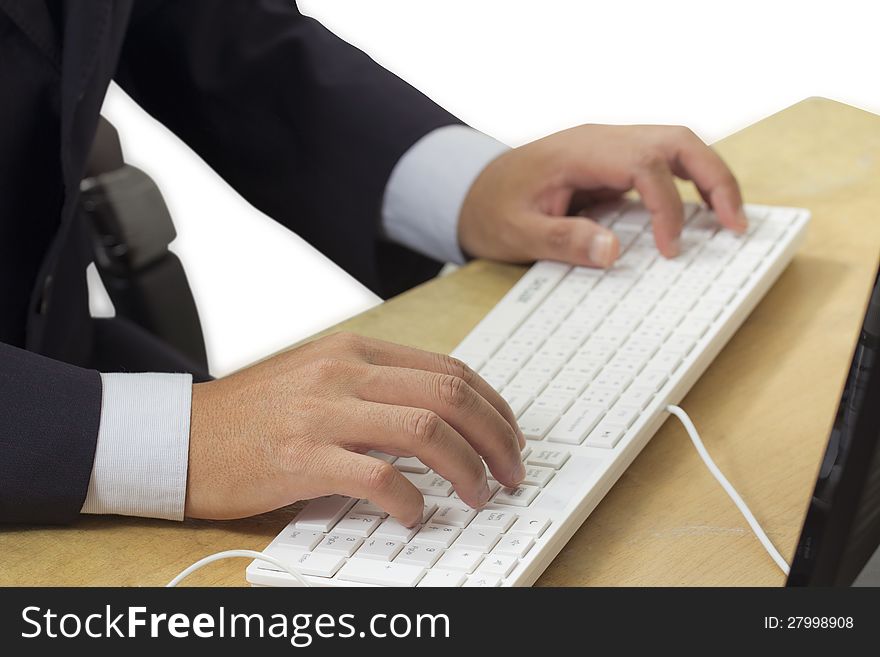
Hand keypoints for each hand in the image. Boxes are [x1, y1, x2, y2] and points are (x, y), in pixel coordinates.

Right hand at [185, 332, 524, 523]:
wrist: (182, 434)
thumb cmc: (255, 414)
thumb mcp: (321, 378)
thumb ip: (377, 387)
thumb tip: (444, 417)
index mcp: (356, 350)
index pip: (449, 369)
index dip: (494, 406)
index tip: (511, 437)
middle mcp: (345, 371)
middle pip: (451, 394)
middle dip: (497, 437)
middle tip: (512, 471)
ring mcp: (323, 411)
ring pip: (427, 428)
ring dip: (469, 468)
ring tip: (481, 494)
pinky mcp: (302, 457)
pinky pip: (380, 477)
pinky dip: (411, 501)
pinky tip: (416, 516)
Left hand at [459, 124, 745, 266]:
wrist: (472, 190)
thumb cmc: (493, 209)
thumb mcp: (518, 233)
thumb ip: (562, 240)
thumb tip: (613, 253)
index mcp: (580, 151)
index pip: (644, 165)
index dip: (668, 207)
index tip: (671, 249)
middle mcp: (602, 139)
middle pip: (677, 140)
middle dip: (715, 178)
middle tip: (736, 223)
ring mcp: (610, 146)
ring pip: (676, 145)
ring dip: (710, 177)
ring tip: (730, 219)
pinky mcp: (613, 161)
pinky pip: (661, 163)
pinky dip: (688, 184)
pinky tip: (699, 214)